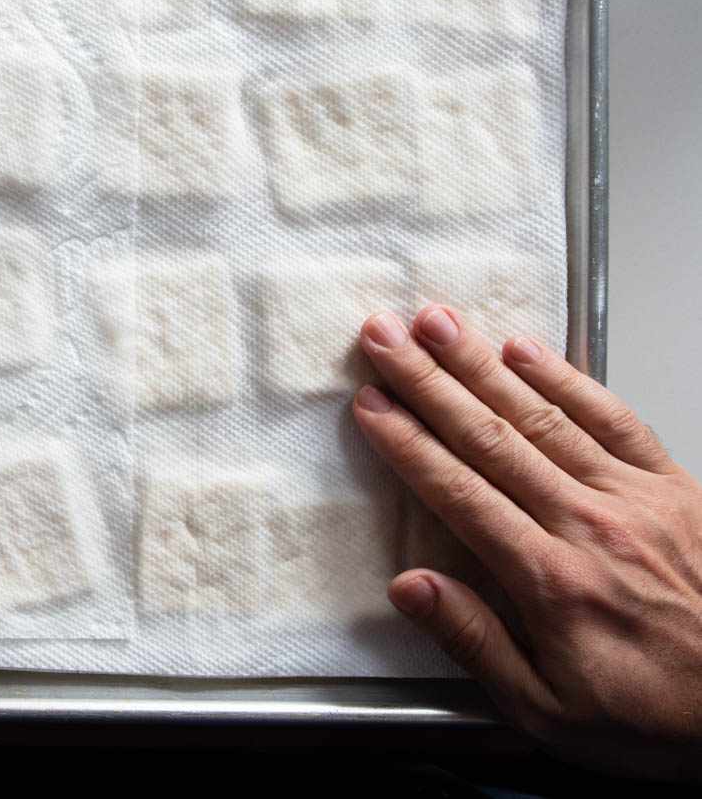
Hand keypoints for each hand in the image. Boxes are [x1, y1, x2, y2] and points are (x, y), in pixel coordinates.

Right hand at [355, 307, 701, 777]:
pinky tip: (526, 348)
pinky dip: (568, 380)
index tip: (368, 402)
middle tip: (382, 334)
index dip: (407, 443)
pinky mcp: (676, 487)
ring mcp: (635, 498)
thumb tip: (408, 586)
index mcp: (550, 580)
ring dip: (481, 363)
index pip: (459, 493)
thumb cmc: (658, 718)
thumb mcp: (551, 714)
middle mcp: (588, 524)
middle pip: (489, 437)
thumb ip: (477, 643)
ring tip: (436, 321)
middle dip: (427, 381)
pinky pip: (614, 419)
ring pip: (542, 415)